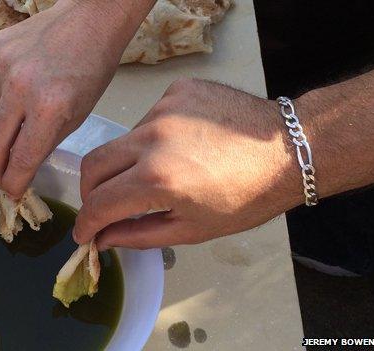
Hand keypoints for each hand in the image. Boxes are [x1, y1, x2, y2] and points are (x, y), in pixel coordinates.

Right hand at [0, 0, 143, 197]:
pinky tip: (24, 83)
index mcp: (48, 108)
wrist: (90, 20)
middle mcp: (20, 87)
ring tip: (22, 116)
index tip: (12, 190)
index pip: (20, 159)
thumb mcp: (78, 114)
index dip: (13, 182)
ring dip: (2, 125)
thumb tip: (23, 164)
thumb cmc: (93, 67)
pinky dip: (3, 93)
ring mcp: (4, 66)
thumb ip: (47, 141)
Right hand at [74, 79, 301, 249]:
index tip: (85, 234)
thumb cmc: (246, 197)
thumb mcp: (192, 229)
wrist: (288, 150)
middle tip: (102, 207)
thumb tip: (103, 239)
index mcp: (157, 178)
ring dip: (125, 164)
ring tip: (155, 173)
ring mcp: (162, 108)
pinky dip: (151, 139)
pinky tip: (176, 146)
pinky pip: (146, 119)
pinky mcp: (176, 91)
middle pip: (93, 164)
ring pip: (121, 141)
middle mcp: (152, 138)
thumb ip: (139, 235)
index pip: (99, 202)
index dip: (86, 223)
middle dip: (89, 192)